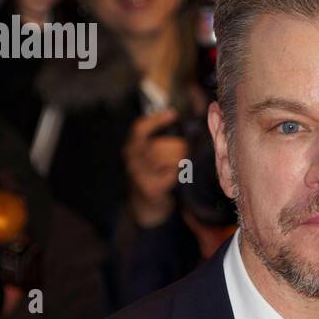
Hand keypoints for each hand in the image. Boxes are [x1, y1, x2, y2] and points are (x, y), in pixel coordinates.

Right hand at [124, 110, 187, 227]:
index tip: (174, 113)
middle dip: (177, 146)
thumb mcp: (150, 156)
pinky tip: (174, 176)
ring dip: (179, 159)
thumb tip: (183, 123)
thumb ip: (160, 140)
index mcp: (131, 147)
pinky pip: (170, 174)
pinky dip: (177, 173)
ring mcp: (139, 174)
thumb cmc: (153, 175)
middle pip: (157, 145)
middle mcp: (132, 159)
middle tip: (186, 149)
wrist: (144, 205)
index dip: (156, 119)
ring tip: (182, 162)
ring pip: (164, 158)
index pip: (139, 128)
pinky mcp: (150, 187)